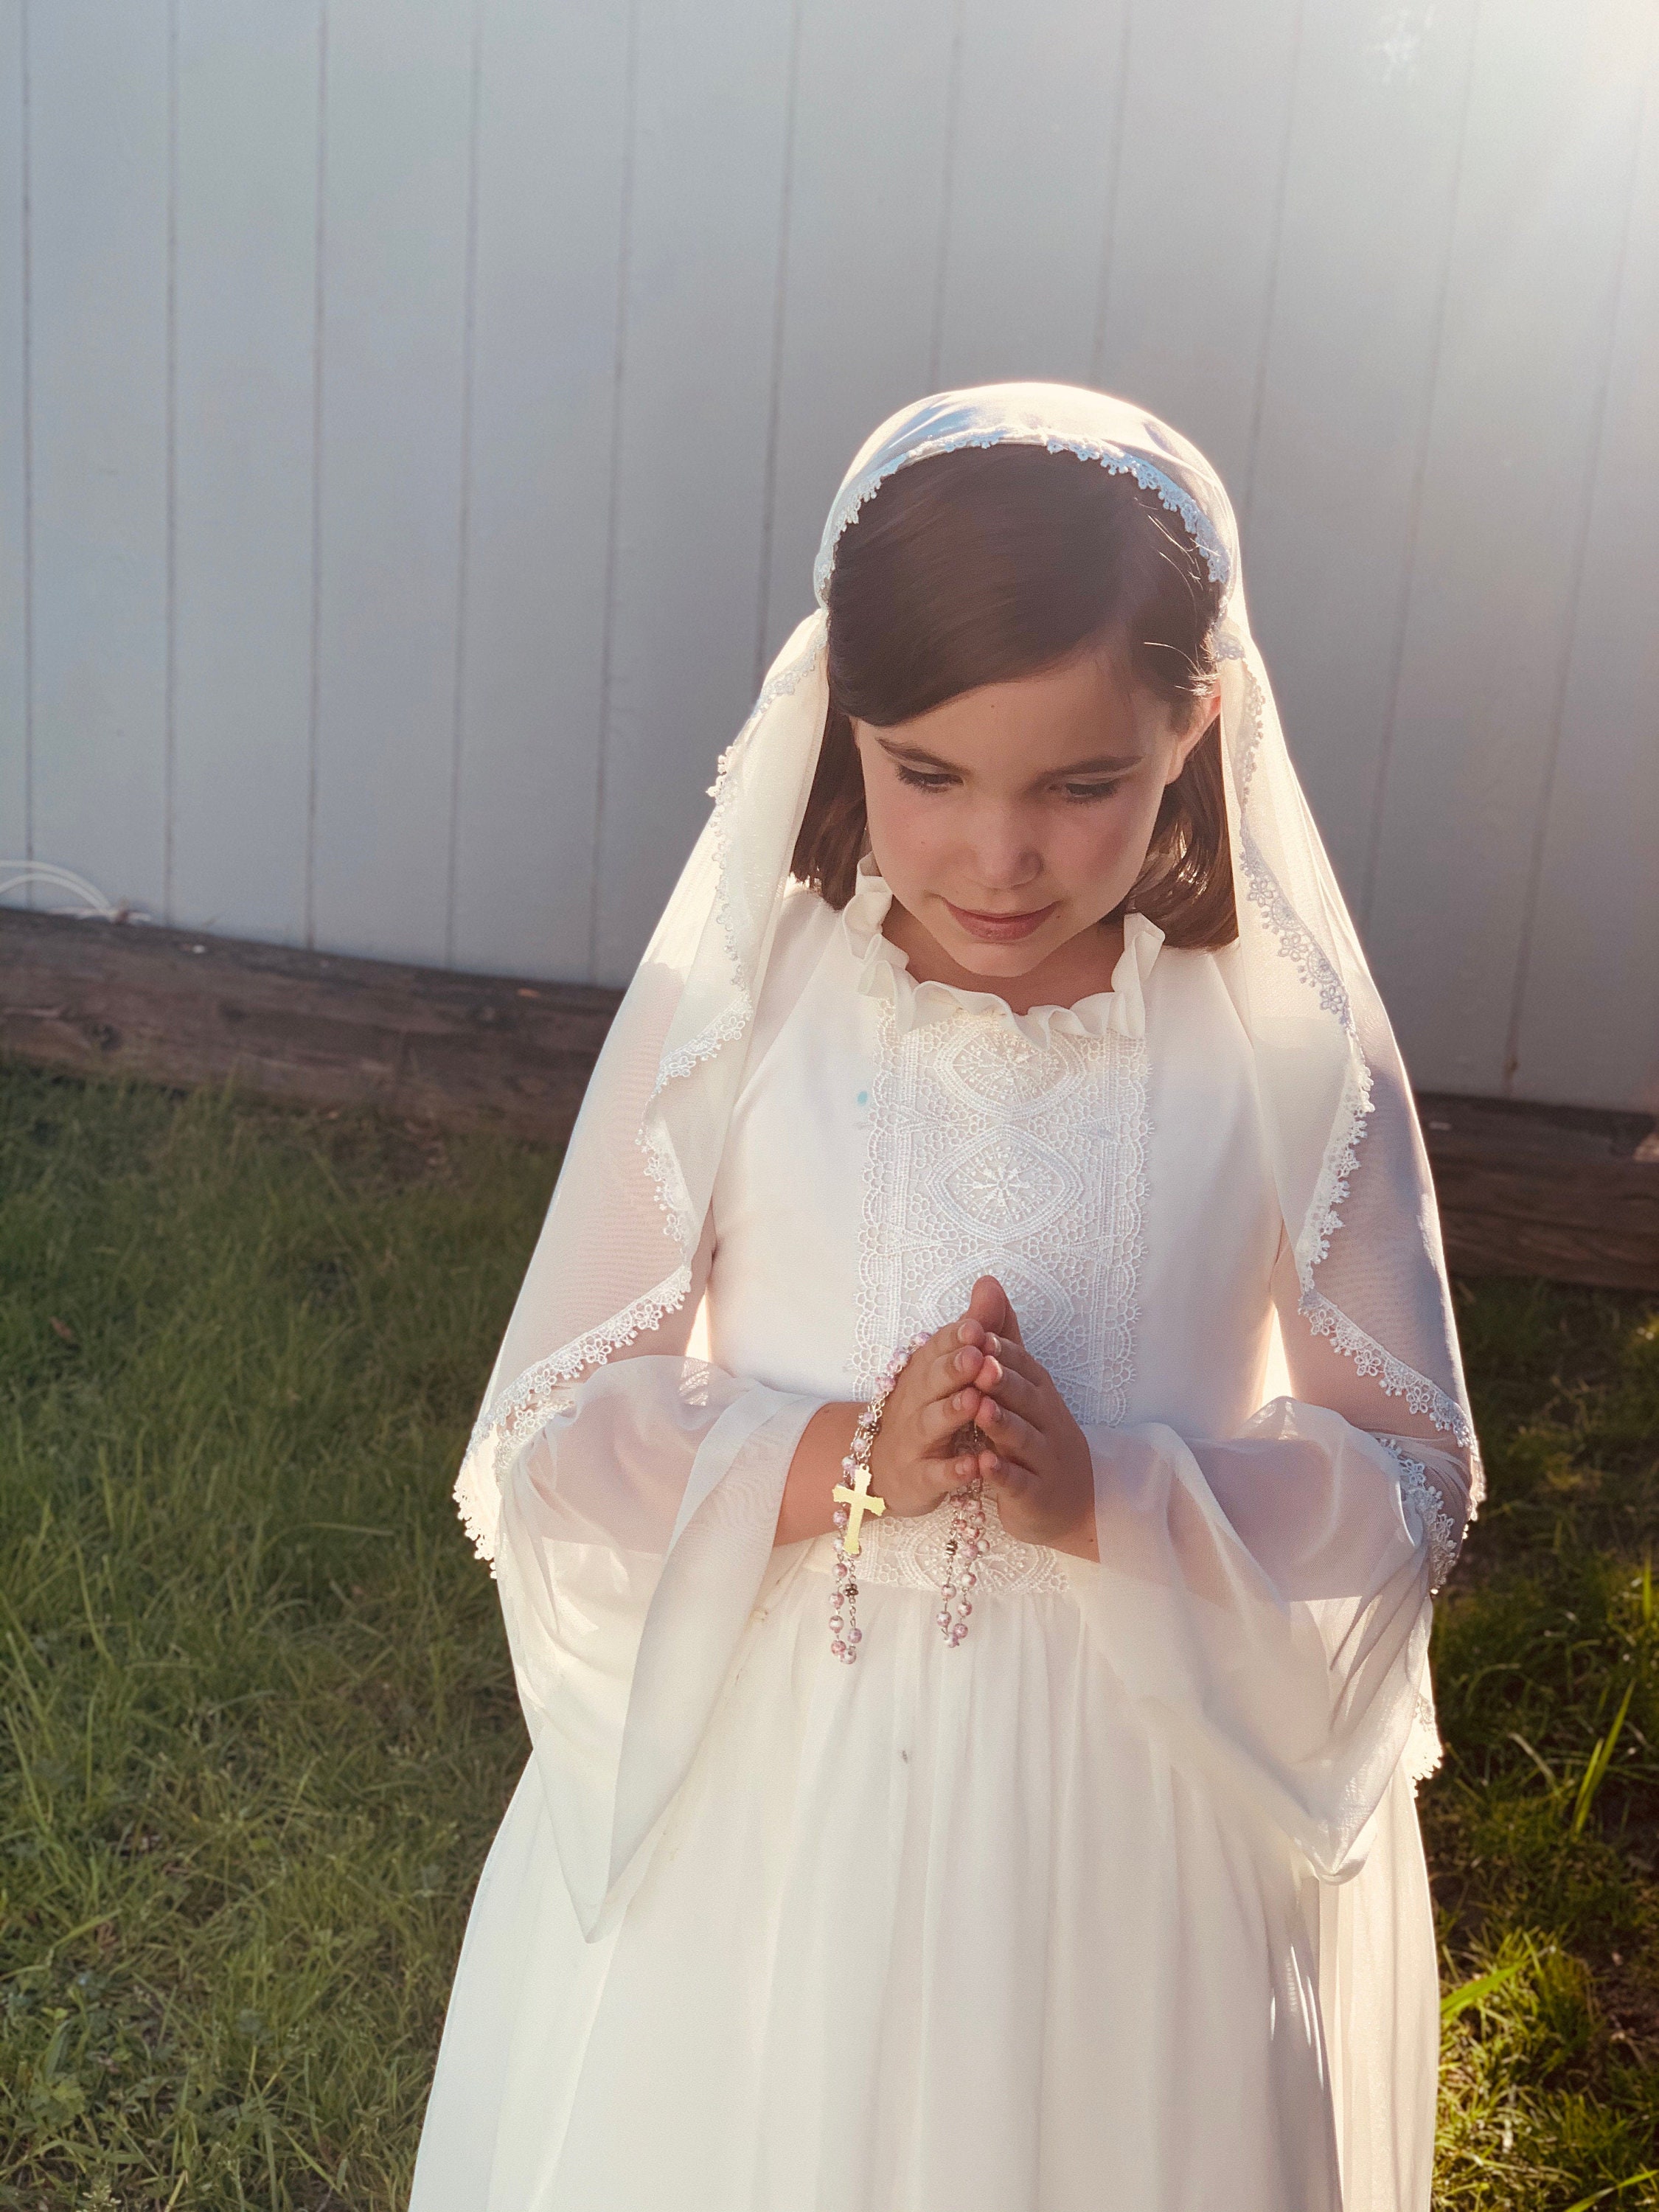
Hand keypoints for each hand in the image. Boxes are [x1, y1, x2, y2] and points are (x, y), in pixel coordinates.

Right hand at [867, 1280, 1022, 1518]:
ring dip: (952, 1412)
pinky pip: (935, 1473)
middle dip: (954, 1368)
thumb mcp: (949, 1367)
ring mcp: (915, 1439)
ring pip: (931, 1424)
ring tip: (974, 1402)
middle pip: (932, 1381)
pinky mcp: (919, 1477)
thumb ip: (975, 1327)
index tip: (977, 1326)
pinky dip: (953, 1470)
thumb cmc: (928, 1409)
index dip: (956, 1337)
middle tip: (977, 1355)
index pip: (939, 1348)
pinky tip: (973, 1465)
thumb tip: (990, 1283)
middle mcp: (916, 1400)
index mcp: (926, 1371)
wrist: (882, 1467)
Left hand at [947, 1276, 1098, 1558]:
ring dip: (1003, 1423)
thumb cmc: (1038, 1437)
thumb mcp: (1023, 1387)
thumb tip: (988, 1282)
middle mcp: (1047, 1421)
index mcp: (1039, 1393)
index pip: (1023, 1365)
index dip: (1001, 1351)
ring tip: (981, 1408)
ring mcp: (1044, 1460)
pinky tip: (984, 1465)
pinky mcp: (1036, 1495)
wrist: (1074, 1505)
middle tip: (980, 1363)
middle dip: (1003, 1380)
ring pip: (1023, 1438)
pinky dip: (1002, 1474)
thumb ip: (1003, 1338)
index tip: (977, 1333)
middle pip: (1025, 1397)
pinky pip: (1019, 1483)